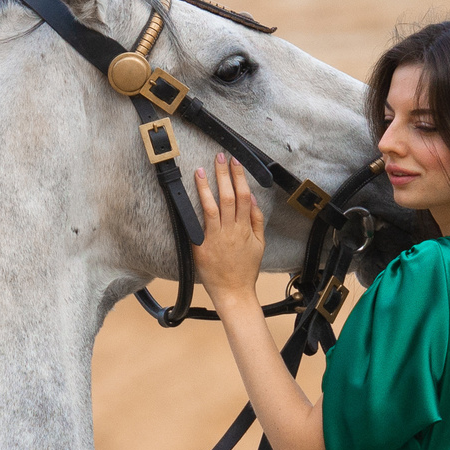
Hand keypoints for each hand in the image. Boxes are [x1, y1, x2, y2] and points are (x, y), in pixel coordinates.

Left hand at [191, 155, 266, 303]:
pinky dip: (194, 210)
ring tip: (201, 170)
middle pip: (229, 197)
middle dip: (224, 175)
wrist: (234, 293)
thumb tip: (253, 199)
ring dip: (206, 187)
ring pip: (212, 207)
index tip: (235, 162)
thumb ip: (256, 221)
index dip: (240, 177)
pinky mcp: (202, 247)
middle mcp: (231, 231)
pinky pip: (198, 225)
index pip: (244, 196)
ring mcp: (215, 238)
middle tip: (220, 156)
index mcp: (245, 229)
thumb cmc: (246, 270)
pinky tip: (189, 196)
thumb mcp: (259, 245)